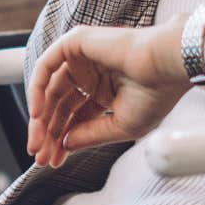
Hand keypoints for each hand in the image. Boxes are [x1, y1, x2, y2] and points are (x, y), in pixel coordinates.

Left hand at [25, 17, 192, 167]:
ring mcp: (82, 58)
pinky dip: (36, 90)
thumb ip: (90, 135)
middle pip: (59, 106)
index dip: (61, 140)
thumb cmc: (156, 94)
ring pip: (49, 89)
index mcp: (104, 91)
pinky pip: (46, 67)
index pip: (74, 117)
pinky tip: (37, 115)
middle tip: (40, 156)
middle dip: (48, 133)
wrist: (168, 66)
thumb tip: (65, 144)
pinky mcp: (75, 43)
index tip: (52, 161)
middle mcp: (91, 74)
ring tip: (38, 142)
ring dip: (40, 117)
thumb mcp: (120, 126)